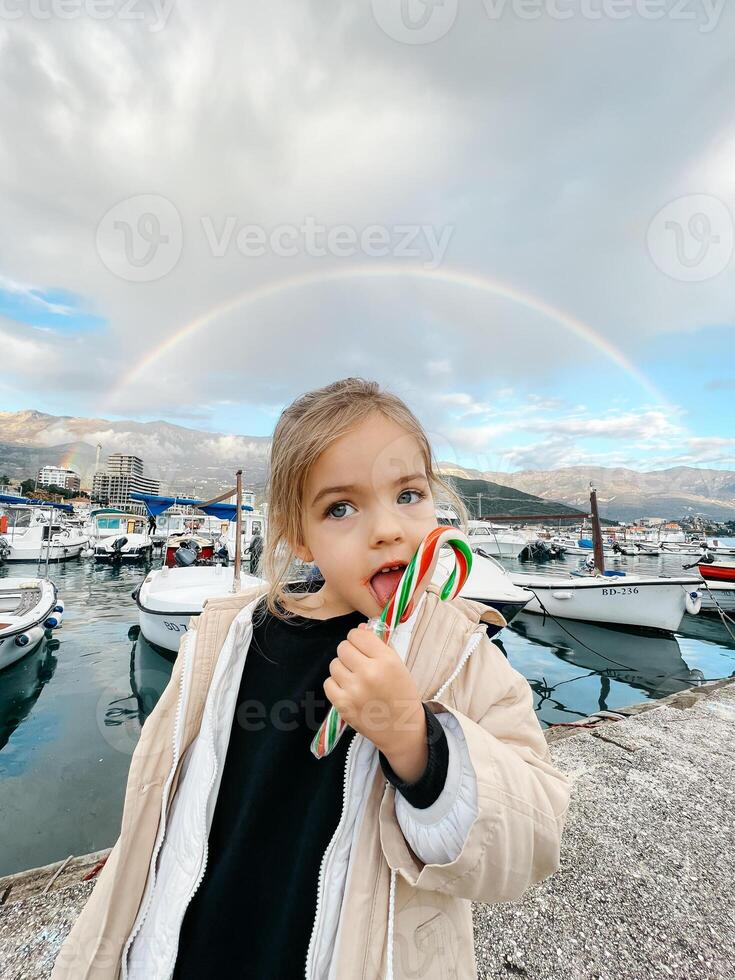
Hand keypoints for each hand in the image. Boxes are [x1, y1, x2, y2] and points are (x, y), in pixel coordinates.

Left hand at [323, 623, 427, 779]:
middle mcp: (368, 673)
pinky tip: (349, 690)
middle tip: (359, 663)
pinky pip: (328, 683)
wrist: (403, 730)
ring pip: (334, 664)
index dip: (358, 639)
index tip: (362, 646)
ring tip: (355, 678)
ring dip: (343, 668)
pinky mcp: (342, 705)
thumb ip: (379, 645)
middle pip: (343, 647)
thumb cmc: (402, 694)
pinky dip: (336, 685)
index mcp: (386, 660)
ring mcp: (353, 690)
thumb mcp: (398, 665)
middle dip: (350, 653)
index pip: (357, 635)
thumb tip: (359, 627)